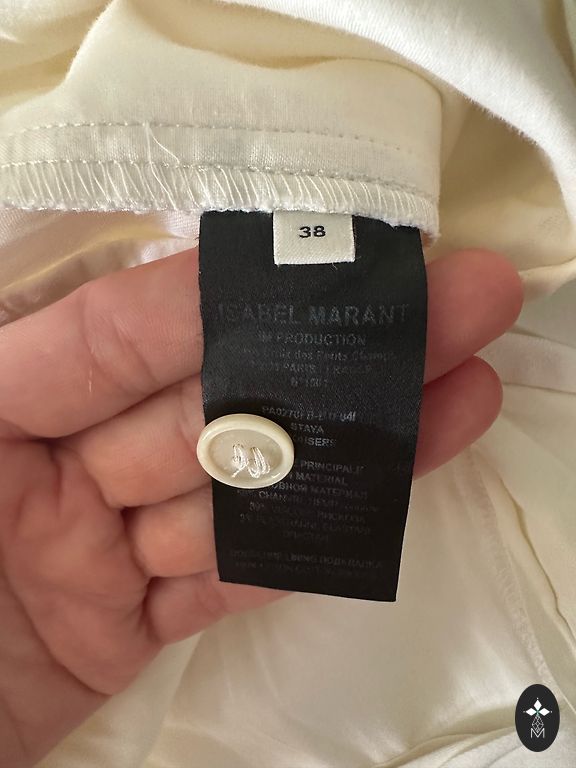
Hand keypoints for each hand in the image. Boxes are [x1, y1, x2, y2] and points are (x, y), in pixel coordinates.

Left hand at [0, 246, 522, 766]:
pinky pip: (230, 576)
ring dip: (352, 446)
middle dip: (335, 354)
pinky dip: (309, 546)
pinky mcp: (123, 621)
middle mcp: (51, 456)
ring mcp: (96, 541)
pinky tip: (392, 492)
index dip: (235, 294)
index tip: (340, 260)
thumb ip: (28, 364)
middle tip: (449, 305)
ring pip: (243, 487)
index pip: (127, 329)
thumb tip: (114, 277)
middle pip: (217, 400)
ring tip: (453, 394)